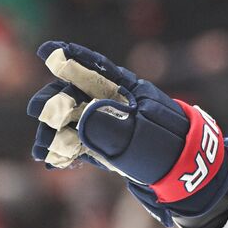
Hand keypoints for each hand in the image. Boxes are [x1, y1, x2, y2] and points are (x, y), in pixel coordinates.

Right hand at [27, 41, 227, 226]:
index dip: (73, 58)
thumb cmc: (169, 149)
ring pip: (73, 121)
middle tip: (38, 111)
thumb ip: (111, 126)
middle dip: (54, 100)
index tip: (48, 51)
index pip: (98, 68)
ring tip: (42, 150)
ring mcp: (109, 125)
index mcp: (129, 91)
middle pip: (77, 95)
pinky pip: (79, 144)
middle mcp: (116, 104)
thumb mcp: (141, 137)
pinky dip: (65, 151)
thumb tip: (79, 118)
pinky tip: (51, 160)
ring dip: (54, 132)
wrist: (189, 176)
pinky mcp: (106, 147)